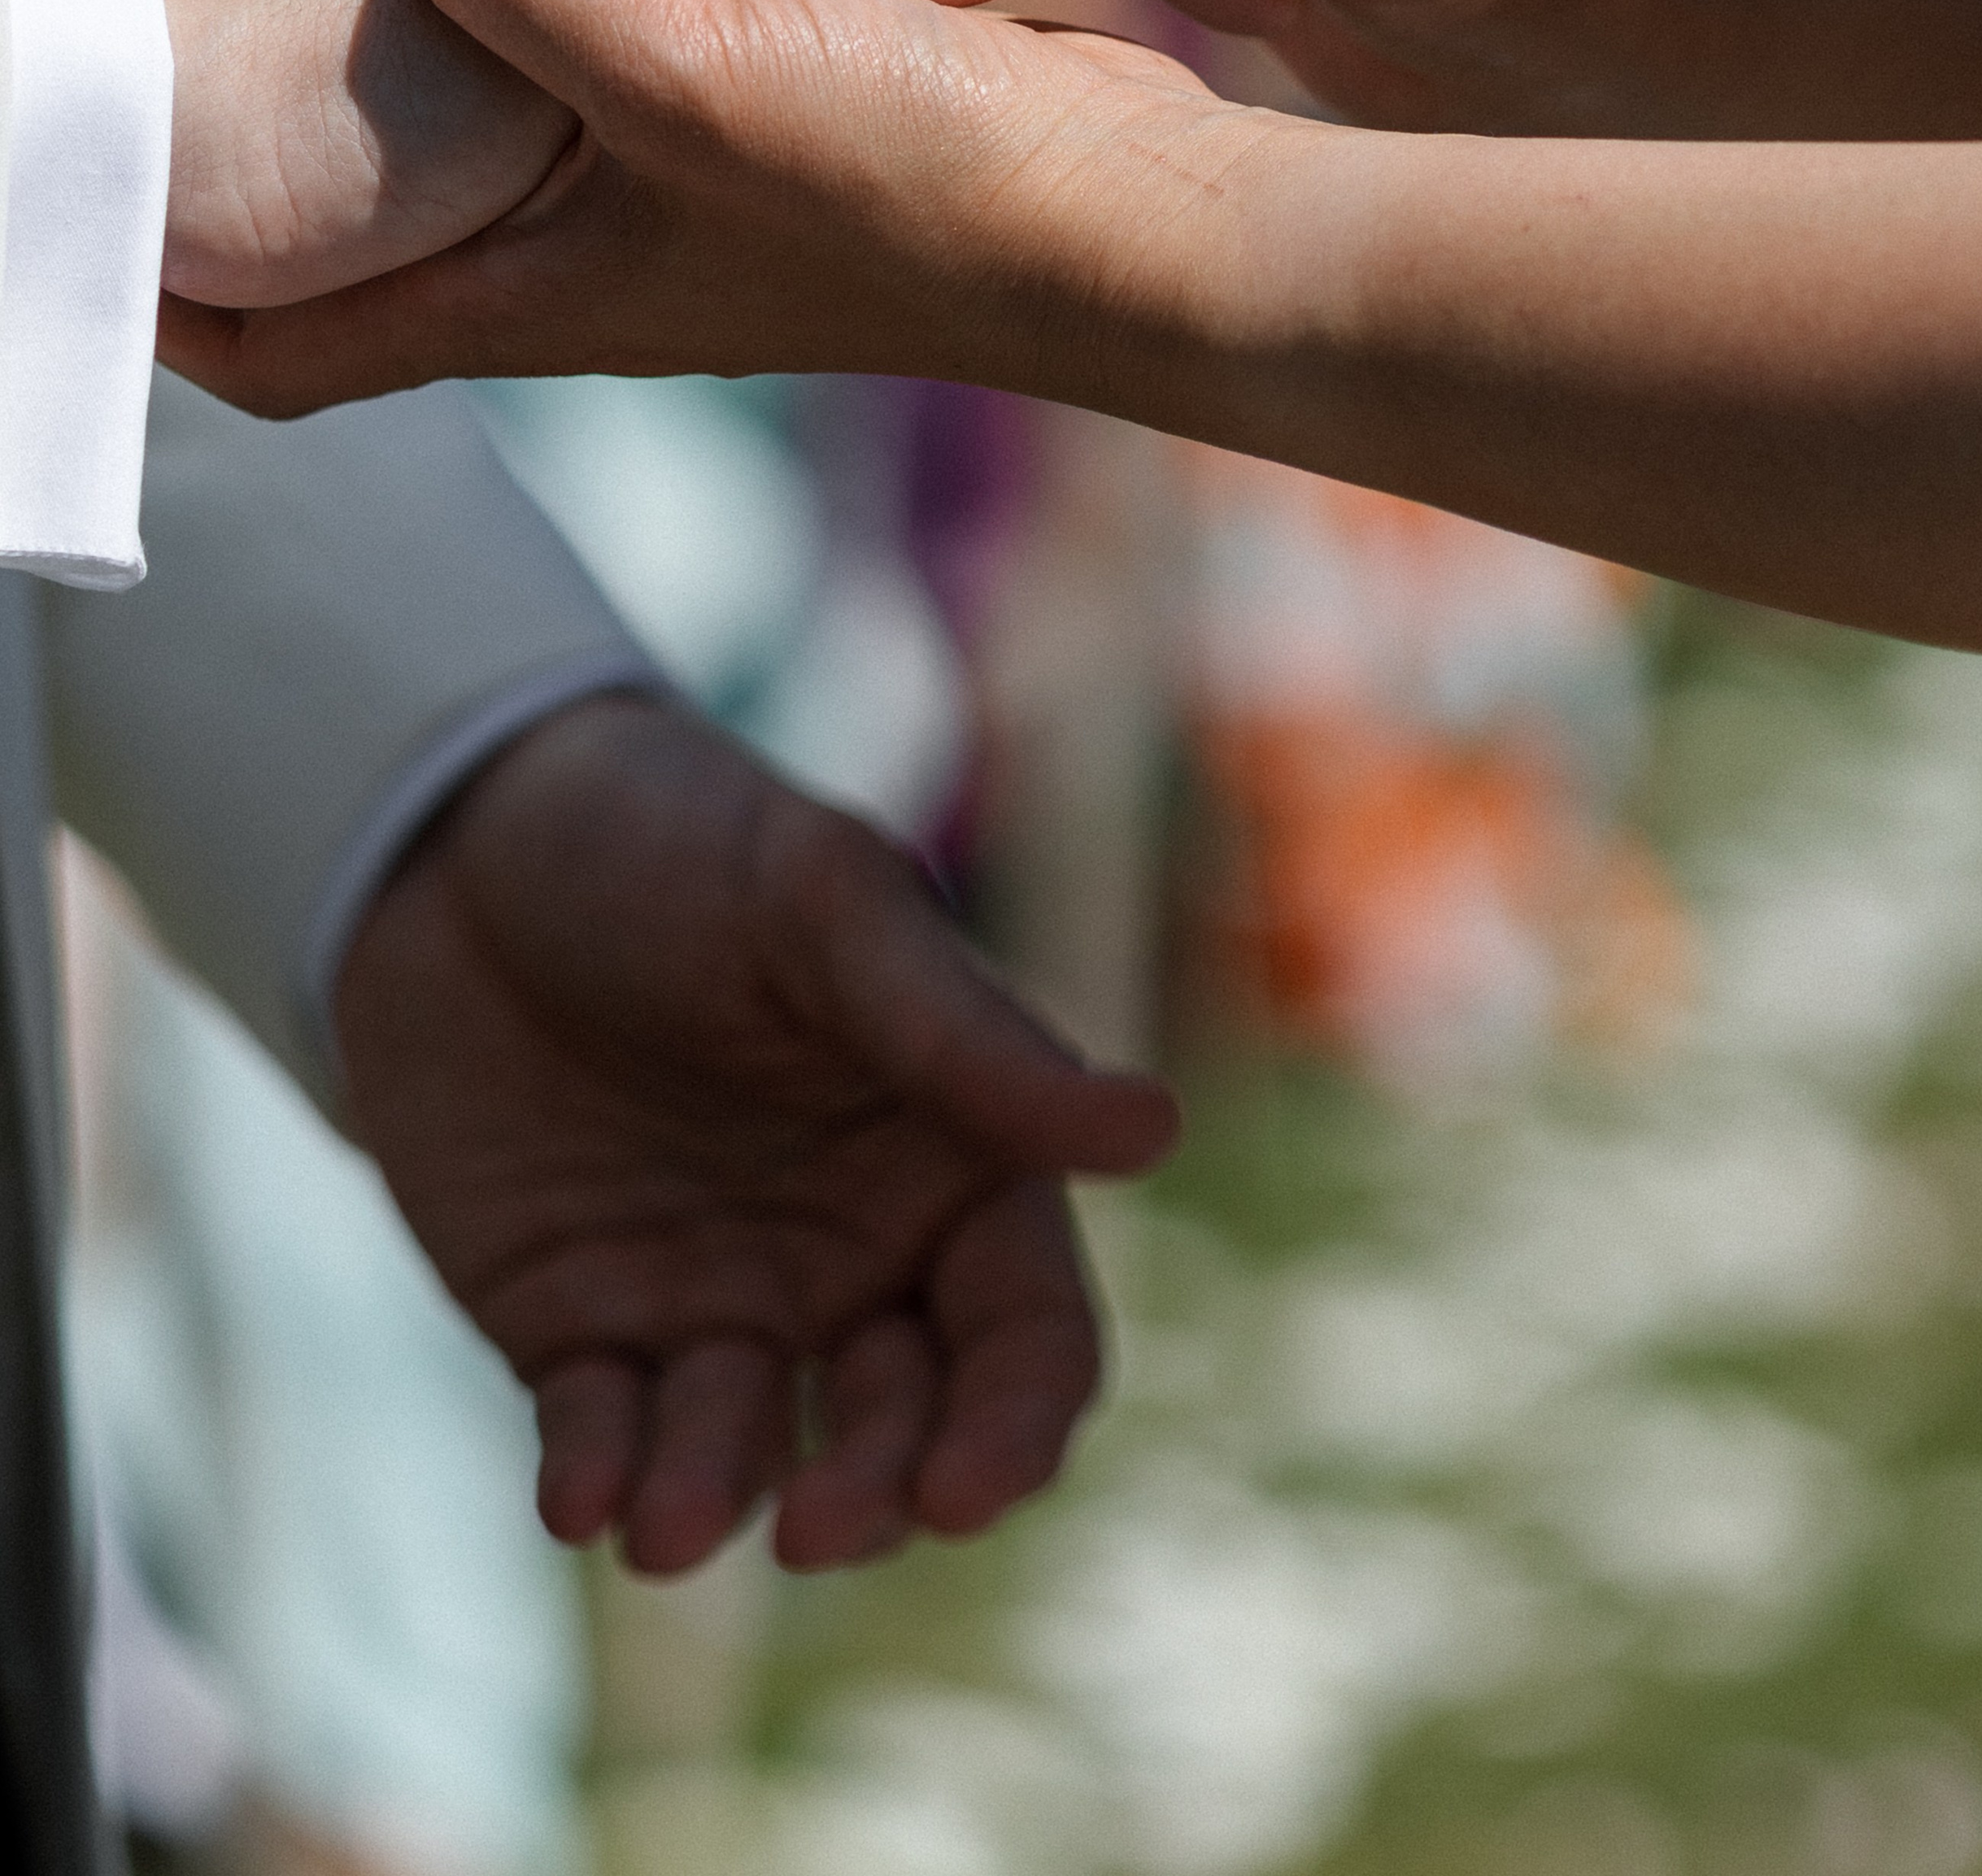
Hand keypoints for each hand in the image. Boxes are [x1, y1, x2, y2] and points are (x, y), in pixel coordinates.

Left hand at [136, 0, 1383, 307]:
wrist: (1143, 227)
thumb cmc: (917, 190)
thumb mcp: (682, 69)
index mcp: (527, 272)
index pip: (288, 352)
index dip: (174, 317)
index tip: (101, 243)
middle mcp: (585, 230)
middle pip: (373, 234)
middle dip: (276, 160)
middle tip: (191, 37)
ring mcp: (686, 165)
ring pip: (508, 102)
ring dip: (441, 27)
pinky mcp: (784, 86)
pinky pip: (650, 19)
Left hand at [336, 693, 1179, 1572]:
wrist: (454, 831)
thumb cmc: (677, 836)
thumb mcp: (823, 905)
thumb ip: (963, 1034)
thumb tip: (1149, 1132)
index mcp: (952, 1157)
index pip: (1025, 1333)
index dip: (1016, 1424)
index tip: (969, 1488)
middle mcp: (852, 1252)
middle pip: (904, 1426)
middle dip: (875, 1494)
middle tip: (818, 1528)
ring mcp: (714, 1298)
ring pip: (750, 1456)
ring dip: (721, 1501)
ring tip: (665, 1527)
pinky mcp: (576, 1325)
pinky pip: (604, 1437)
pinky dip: (597, 1481)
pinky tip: (577, 1496)